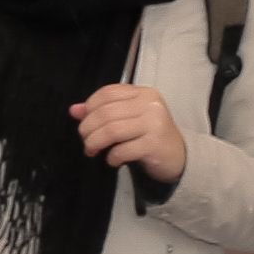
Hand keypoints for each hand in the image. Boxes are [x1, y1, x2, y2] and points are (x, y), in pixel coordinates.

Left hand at [69, 81, 186, 185]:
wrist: (179, 157)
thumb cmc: (149, 135)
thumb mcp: (128, 119)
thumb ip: (102, 111)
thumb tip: (74, 110)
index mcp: (143, 93)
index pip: (107, 93)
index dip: (89, 107)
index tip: (84, 122)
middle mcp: (151, 105)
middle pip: (106, 113)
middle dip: (88, 129)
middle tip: (86, 141)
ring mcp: (155, 124)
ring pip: (111, 131)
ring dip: (95, 143)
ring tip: (92, 150)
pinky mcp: (155, 144)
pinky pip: (122, 150)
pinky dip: (112, 157)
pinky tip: (112, 160)